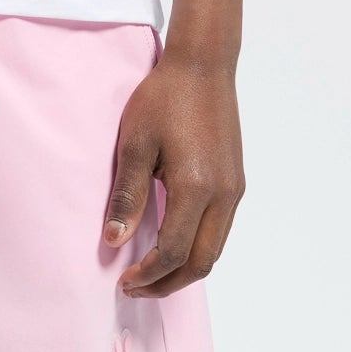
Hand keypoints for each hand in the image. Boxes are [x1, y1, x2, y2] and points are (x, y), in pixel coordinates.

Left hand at [102, 43, 244, 297]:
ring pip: (215, 249)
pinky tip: (174, 241)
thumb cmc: (164, 98)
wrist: (202, 66)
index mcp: (196, 188)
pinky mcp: (236, 181)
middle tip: (136, 286)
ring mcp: (234, 189)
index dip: (149, 274)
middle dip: (169, 283)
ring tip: (152, 271)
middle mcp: (223, 195)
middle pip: (202, 262)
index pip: (174, 252)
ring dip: (186, 268)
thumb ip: (127, 195)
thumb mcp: (135, 143)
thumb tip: (113, 240)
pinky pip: (220, 229)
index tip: (125, 280)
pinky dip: (198, 247)